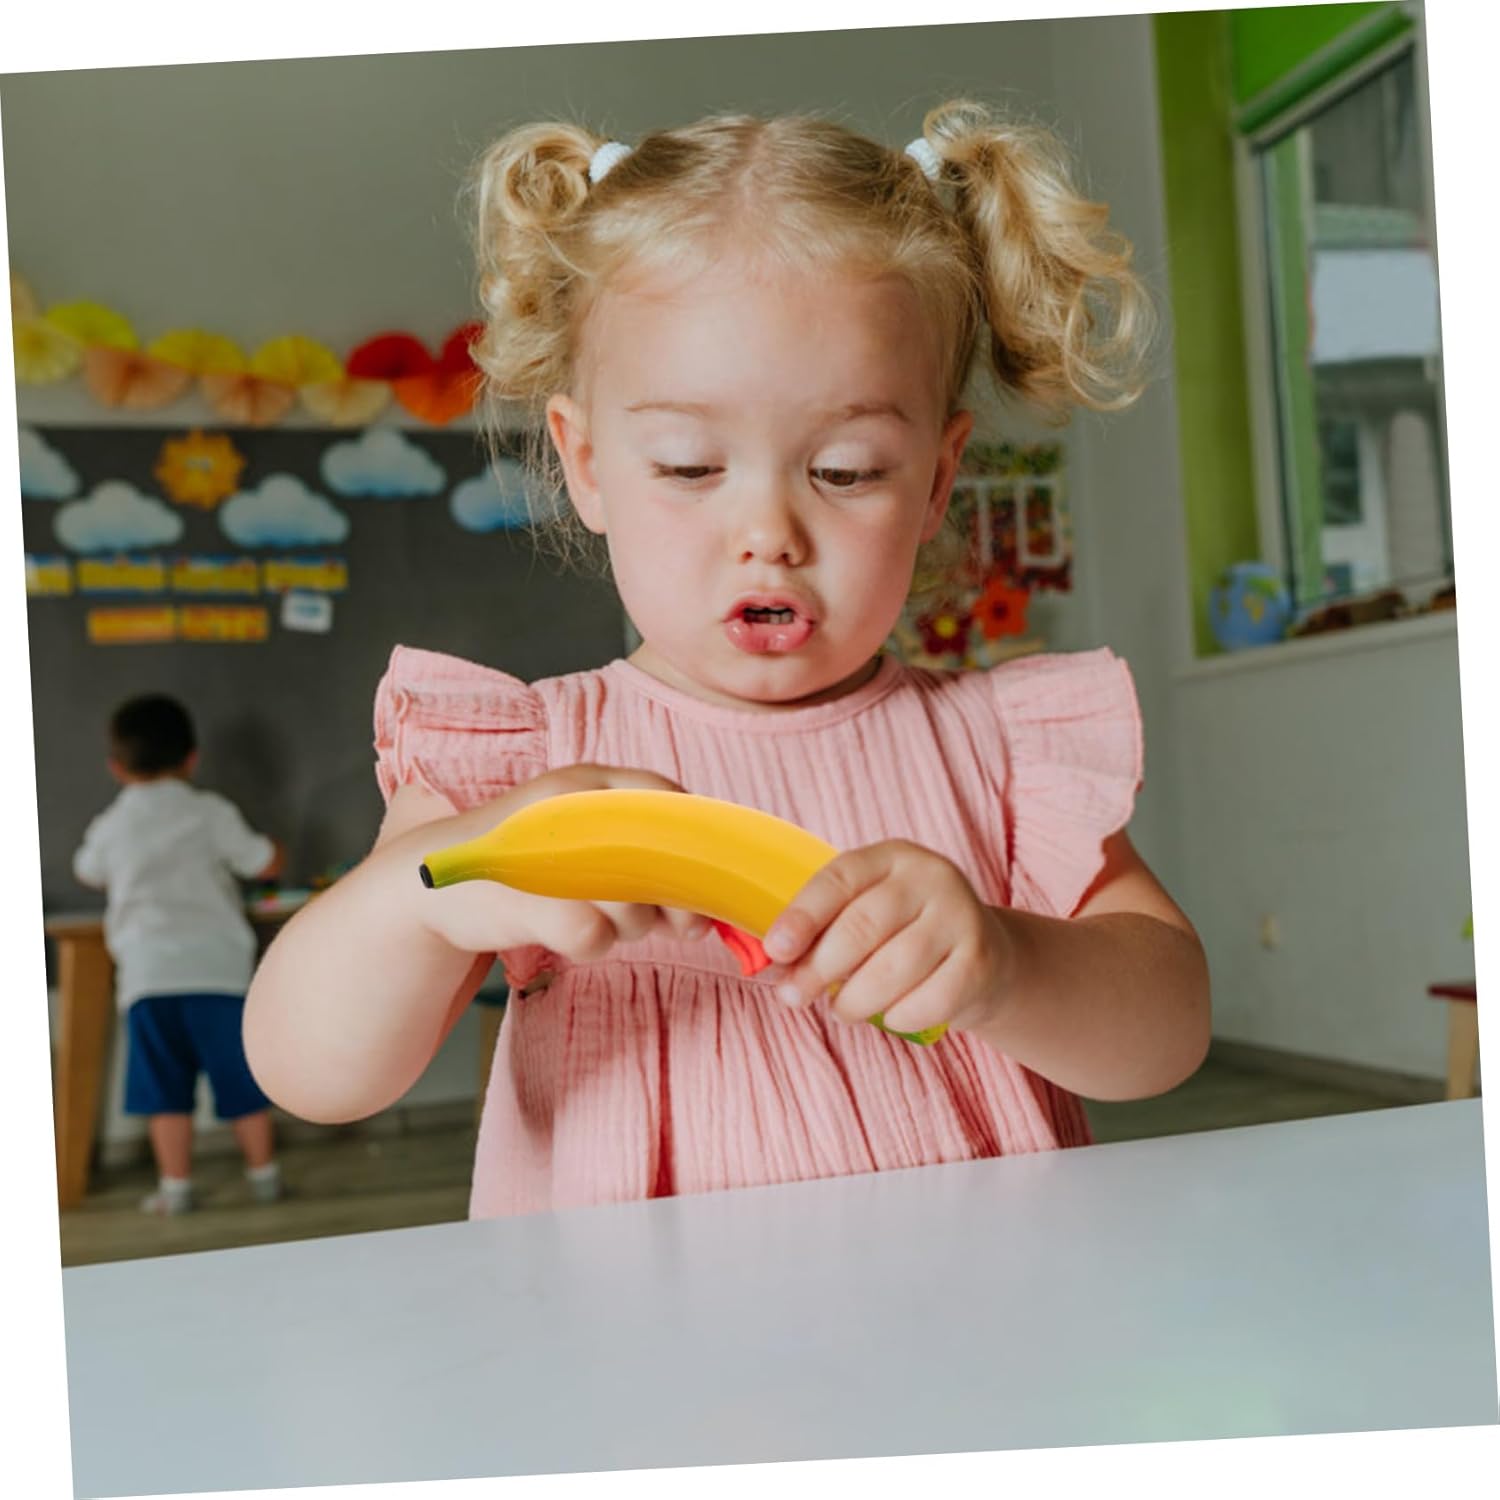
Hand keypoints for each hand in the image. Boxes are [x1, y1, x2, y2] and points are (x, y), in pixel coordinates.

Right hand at [412, 764, 712, 959]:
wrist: (431, 887)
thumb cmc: (525, 866)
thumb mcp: (581, 840)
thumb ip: (639, 858)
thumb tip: (708, 907)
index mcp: (588, 783)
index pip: (668, 795)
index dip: (700, 839)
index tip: (711, 877)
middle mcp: (569, 805)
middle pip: (660, 854)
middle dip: (679, 895)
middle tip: (681, 922)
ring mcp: (545, 851)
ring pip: (632, 902)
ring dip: (633, 924)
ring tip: (604, 918)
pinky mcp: (523, 899)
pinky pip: (591, 933)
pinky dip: (593, 942)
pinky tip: (574, 934)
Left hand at [761, 840, 1014, 1038]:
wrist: (985, 958)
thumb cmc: (904, 935)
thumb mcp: (868, 912)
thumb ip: (824, 930)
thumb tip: (776, 965)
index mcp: (892, 857)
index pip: (840, 878)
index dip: (802, 916)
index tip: (775, 950)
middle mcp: (931, 877)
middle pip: (862, 926)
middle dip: (819, 968)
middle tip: (794, 996)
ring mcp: (961, 917)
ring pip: (893, 969)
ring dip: (856, 1000)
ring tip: (843, 1008)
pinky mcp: (981, 962)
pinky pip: (928, 1001)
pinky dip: (898, 1017)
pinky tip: (891, 1014)